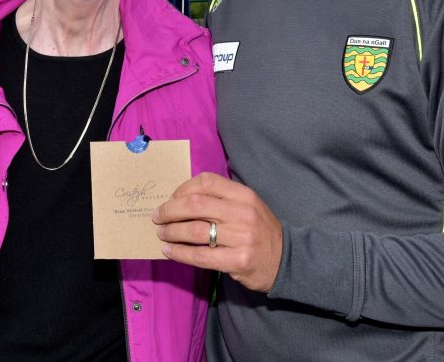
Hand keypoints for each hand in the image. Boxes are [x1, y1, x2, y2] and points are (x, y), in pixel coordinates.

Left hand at [153, 172, 283, 292]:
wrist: (286, 261)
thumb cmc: (259, 230)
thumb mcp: (247, 206)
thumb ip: (220, 199)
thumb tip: (180, 199)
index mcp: (244, 195)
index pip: (206, 182)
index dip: (182, 189)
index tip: (170, 199)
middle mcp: (242, 213)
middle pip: (195, 205)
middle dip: (170, 210)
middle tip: (158, 217)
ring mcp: (241, 238)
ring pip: (194, 230)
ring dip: (171, 232)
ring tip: (162, 234)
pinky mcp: (237, 261)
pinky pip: (200, 256)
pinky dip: (180, 253)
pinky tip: (169, 252)